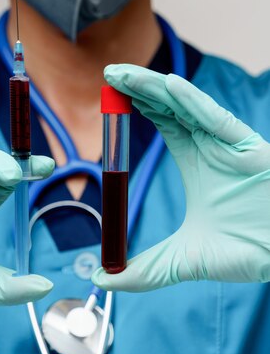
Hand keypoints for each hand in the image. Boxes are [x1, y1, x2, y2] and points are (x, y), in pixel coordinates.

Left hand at [92, 65, 269, 291]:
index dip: (139, 105)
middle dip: (140, 88)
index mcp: (197, 161)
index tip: (111, 94)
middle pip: (171, 106)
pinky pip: (219, 121)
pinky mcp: (251, 149)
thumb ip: (146, 269)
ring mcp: (231, 144)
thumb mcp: (185, 260)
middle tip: (110, 73)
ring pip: (189, 106)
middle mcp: (212, 146)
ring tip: (125, 74)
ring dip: (156, 88)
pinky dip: (194, 103)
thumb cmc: (249, 249)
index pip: (164, 122)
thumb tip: (104, 280)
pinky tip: (170, 86)